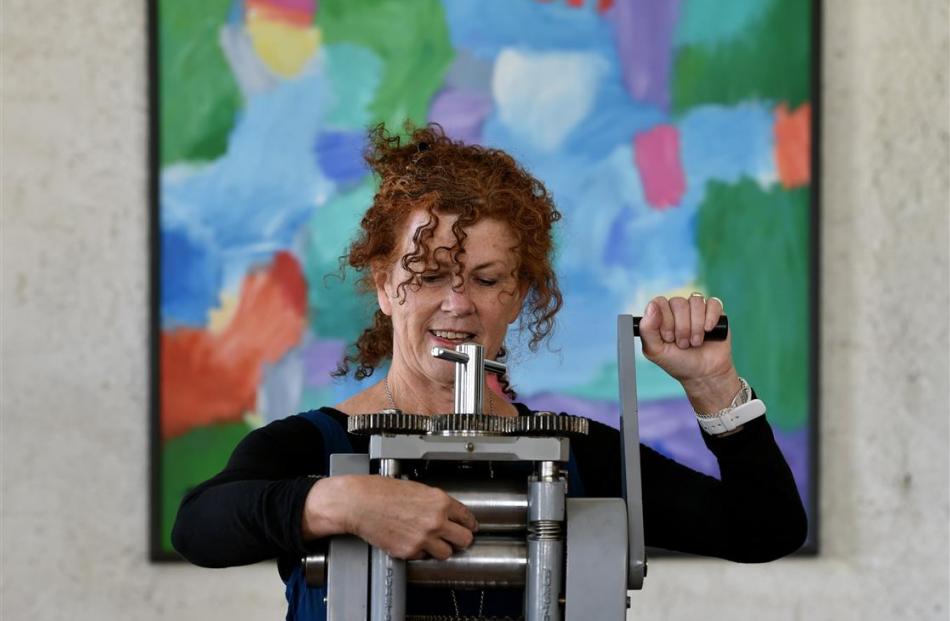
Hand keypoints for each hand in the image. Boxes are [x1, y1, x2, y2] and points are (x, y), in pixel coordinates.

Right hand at [302, 475, 477, 559]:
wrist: (359, 503)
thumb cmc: (381, 491)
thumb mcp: (416, 488)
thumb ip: (435, 502)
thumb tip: (446, 511)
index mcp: (440, 501)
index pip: (467, 518)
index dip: (469, 524)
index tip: (469, 527)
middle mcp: (435, 521)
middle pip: (465, 540)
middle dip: (460, 539)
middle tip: (455, 538)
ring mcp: (423, 538)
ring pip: (446, 553)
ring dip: (441, 549)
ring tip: (431, 542)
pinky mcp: (409, 551)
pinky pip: (423, 557)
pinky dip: (419, 552)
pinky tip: (411, 541)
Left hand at [638, 294, 740, 411]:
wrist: (704, 374)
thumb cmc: (678, 362)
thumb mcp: (655, 351)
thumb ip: (647, 329)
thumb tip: (652, 306)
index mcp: (661, 315)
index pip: (659, 302)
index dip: (665, 320)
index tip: (668, 338)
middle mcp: (678, 309)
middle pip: (678, 302)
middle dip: (681, 328)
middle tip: (683, 344)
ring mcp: (697, 309)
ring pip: (695, 302)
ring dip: (696, 326)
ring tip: (695, 342)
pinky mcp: (715, 312)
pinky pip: (713, 303)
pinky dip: (711, 318)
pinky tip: (709, 331)